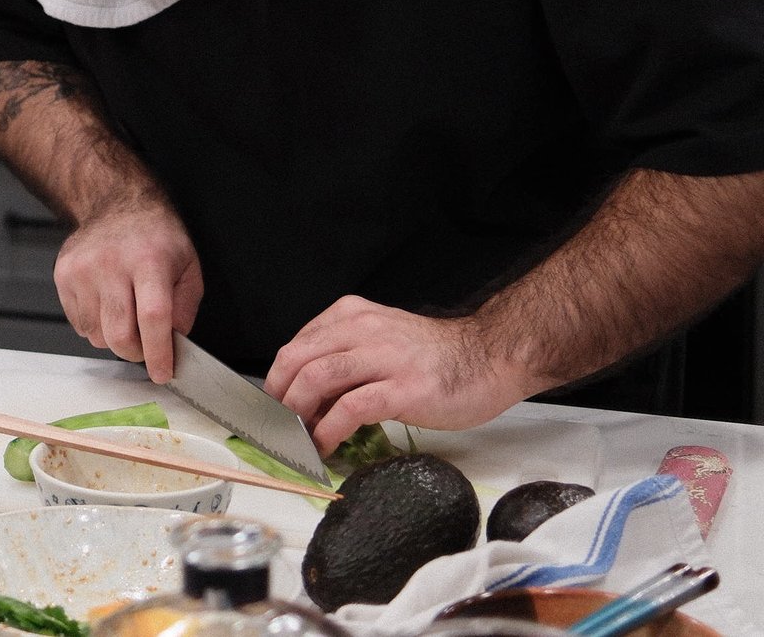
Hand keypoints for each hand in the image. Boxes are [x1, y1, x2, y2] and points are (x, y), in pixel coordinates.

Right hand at [53, 188, 202, 383]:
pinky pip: (79, 324)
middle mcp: (112, 263)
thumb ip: (185, 308)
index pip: (152, 317)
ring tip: (125, 314)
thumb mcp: (189, 266)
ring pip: (97, 335)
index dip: (158, 352)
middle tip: (146, 347)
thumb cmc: (156, 237)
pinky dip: (96, 326)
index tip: (163, 372)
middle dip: (136, 353)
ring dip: (115, 338)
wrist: (116, 204)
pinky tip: (106, 304)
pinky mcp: (63, 275)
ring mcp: (83, 270)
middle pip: (119, 333)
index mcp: (149, 260)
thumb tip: (173, 343)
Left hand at [264, 296, 534, 453]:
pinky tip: (325, 447)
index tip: (271, 409)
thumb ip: (345, 358)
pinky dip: (328, 431)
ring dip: (297, 414)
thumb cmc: (437, 357)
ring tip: (295, 439)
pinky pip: (350, 409)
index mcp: (352, 316)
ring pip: (316, 379)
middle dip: (278, 398)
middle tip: (275, 428)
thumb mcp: (381, 342)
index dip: (276, 381)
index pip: (296, 345)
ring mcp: (383, 358)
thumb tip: (307, 397)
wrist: (491, 357)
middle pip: (296, 360)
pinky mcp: (403, 389)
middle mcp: (362, 329)